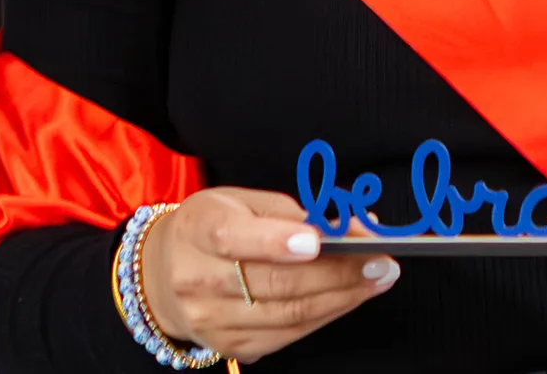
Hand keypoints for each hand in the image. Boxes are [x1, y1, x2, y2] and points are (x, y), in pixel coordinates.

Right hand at [141, 187, 398, 361]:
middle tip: (380, 261)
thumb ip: (295, 212)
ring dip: (342, 297)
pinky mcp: (230, 345)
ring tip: (377, 278)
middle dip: (337, 273)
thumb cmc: (212, 226)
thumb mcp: (242, 200)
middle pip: (274, 283)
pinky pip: (287, 335)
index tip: (319, 241)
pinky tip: (349, 298)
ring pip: (288, 314)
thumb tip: (354, 227)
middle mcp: (198, 279)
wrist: (166, 273)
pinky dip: (325, 315)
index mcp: (198, 229)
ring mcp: (212, 319)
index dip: (277, 241)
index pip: (233, 238)